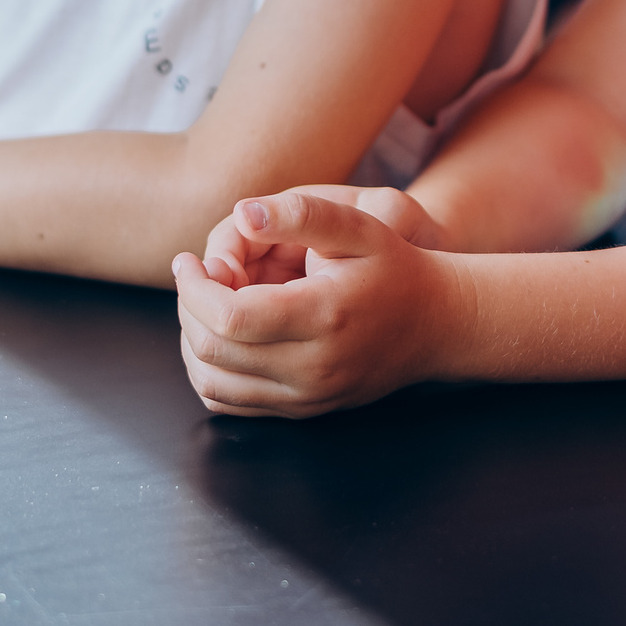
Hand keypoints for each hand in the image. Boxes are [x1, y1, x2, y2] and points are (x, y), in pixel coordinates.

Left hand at [173, 191, 472, 417]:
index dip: (193, 288)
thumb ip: (300, 213)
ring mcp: (307, 397)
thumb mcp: (357, 226)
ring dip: (191, 341)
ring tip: (201, 303)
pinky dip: (208, 371)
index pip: (229, 317)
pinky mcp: (303, 411)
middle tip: (192, 275)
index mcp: (322, 317)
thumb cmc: (395, 268)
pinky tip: (218, 334)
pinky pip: (230, 404)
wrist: (437, 324)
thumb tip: (241, 213)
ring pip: (213, 384)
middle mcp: (312, 367)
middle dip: (187, 308)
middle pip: (214, 351)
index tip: (188, 260)